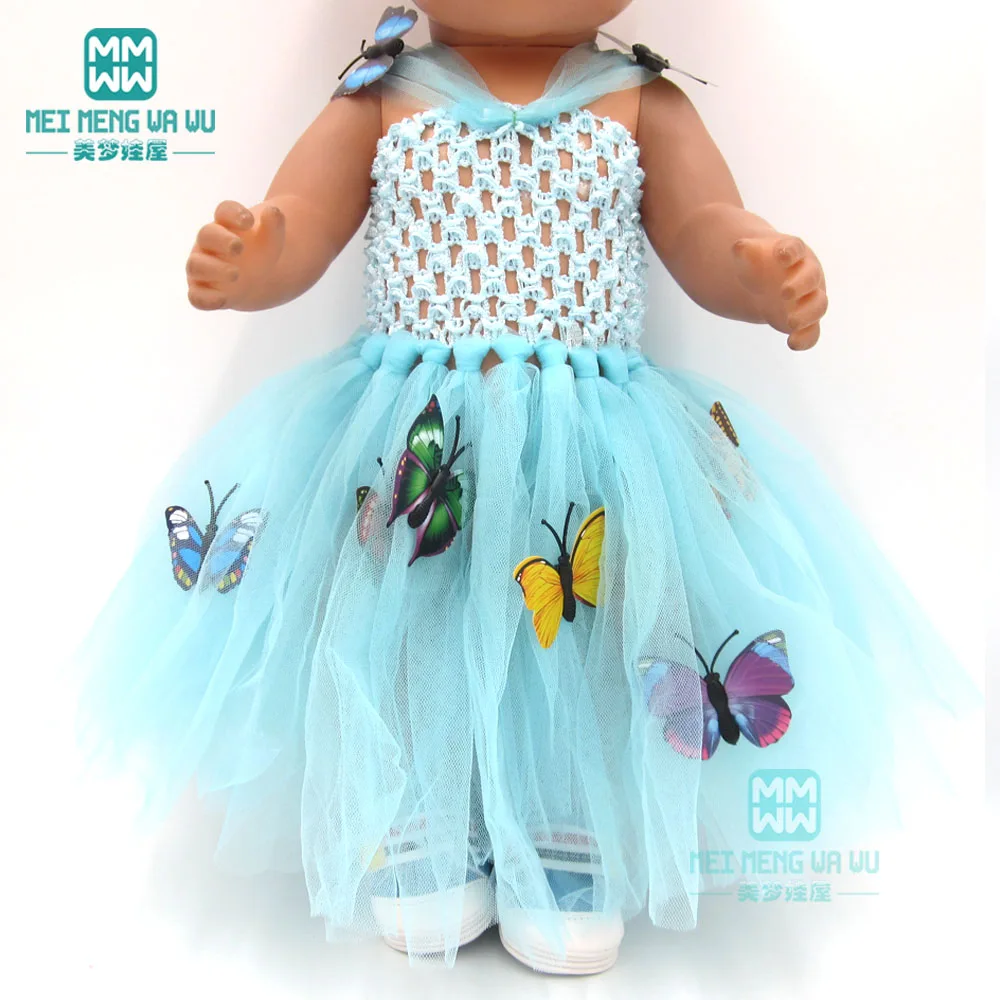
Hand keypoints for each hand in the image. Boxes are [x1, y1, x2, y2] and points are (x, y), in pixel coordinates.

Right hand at [186, 200, 285, 309]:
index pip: (224, 212)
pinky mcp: (202, 291)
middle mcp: (209, 244)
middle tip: (239, 247)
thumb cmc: (259, 253)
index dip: (234, 213)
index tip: (250, 221)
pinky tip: (222, 299)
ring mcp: (203, 267)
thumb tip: (272, 212)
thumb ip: (274, 224)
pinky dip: (205, 298)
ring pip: (196, 265)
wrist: (257, 280)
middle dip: (221, 240)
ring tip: (236, 273)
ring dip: (213, 269)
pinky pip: (196, 296)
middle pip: (206, 235)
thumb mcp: (272, 239)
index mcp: (226, 225)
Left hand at [732, 235, 826, 349]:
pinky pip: (813, 331)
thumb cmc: (760, 266)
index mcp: (794, 253)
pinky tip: (792, 343)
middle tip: (784, 292)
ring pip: (818, 305)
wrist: (766, 285)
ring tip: (790, 322)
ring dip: (806, 314)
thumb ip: (744, 252)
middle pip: (811, 278)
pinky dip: (806, 338)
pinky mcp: (806, 320)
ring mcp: (810, 298)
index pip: (795, 248)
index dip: (790, 252)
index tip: (781, 256)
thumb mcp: (748, 257)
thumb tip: (740, 247)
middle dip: (801, 284)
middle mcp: (808, 274)